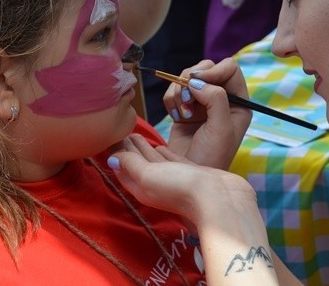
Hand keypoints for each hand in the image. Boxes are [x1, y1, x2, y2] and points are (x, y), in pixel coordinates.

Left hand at [109, 135, 256, 224]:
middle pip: (137, 164)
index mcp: (142, 187)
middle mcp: (156, 184)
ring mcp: (173, 178)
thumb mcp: (149, 175)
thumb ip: (131, 165)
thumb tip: (111, 159)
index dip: (116, 154)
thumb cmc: (181, 187)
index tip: (109, 136)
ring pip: (153, 161)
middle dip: (128, 149)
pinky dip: (163, 152)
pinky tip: (160, 145)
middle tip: (120, 130)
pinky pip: (171, 160)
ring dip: (143, 149)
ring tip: (135, 134)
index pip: (123, 169)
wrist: (219, 199)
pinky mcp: (189, 172)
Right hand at [164, 58, 251, 169]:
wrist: (188, 177)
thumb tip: (197, 82)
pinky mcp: (184, 108)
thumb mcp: (221, 128)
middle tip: (187, 99)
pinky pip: (174, 90)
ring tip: (182, 113)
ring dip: (180, 91)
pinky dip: (171, 99)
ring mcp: (202, 103)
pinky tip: (176, 117)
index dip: (213, 71)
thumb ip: (216, 99)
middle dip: (192, 79)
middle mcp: (222, 99)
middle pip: (207, 68)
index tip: (197, 82)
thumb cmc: (211, 157)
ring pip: (188, 77)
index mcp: (239, 103)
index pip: (229, 68)